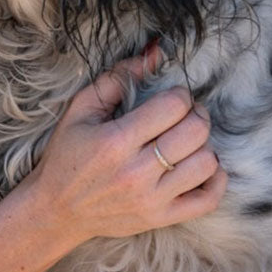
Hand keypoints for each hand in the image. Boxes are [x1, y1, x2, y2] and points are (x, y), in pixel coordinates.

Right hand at [31, 50, 225, 245]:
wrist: (56, 210)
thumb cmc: (66, 156)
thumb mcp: (80, 111)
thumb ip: (116, 78)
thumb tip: (155, 53)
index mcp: (115, 142)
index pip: (173, 106)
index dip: (179, 94)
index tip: (171, 98)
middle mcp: (136, 172)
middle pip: (195, 132)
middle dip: (196, 114)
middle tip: (184, 115)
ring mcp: (151, 199)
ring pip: (206, 163)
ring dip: (203, 145)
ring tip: (187, 142)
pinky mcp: (161, 218)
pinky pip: (208, 199)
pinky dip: (215, 179)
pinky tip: (201, 166)